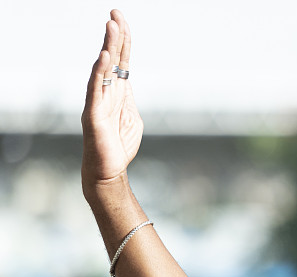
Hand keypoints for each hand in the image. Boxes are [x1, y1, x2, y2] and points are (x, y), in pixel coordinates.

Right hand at [81, 10, 142, 184]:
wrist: (109, 171)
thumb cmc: (120, 146)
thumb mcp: (133, 117)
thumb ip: (130, 98)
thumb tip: (128, 82)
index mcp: (117, 92)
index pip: (121, 61)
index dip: (122, 40)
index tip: (121, 19)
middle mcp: (106, 92)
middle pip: (112, 58)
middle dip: (115, 35)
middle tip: (116, 12)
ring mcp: (98, 101)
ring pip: (103, 68)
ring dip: (108, 46)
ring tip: (112, 26)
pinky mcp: (93, 114)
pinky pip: (96, 89)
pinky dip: (100, 72)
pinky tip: (105, 56)